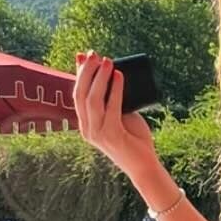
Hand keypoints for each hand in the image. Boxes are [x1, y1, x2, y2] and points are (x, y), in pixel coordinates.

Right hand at [73, 51, 156, 175]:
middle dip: (87, 71)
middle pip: (80, 94)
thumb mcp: (120, 113)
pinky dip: (114, 90)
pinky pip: (111, 108)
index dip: (80, 74)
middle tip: (96, 55)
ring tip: (108, 61)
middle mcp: (88, 129)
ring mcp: (98, 134)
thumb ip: (112, 98)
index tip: (86, 56)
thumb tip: (111, 72)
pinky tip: (119, 76)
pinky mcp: (112, 136)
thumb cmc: (133, 138)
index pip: (77, 95)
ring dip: (100, 77)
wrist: (143, 165)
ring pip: (92, 99)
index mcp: (86, 124)